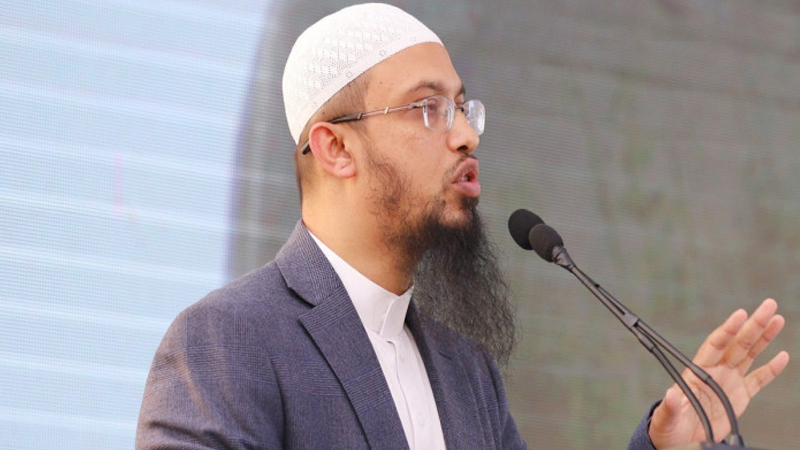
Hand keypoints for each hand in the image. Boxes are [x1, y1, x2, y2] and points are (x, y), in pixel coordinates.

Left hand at [648, 298, 788, 448]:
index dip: (728, 329)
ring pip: (749, 354)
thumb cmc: (669, 428)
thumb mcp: (667, 418)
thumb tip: (670, 394)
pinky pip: (758, 379)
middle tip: (768, 305)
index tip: (740, 314)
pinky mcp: (739, 396)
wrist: (679, 441)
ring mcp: (728, 382)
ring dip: (764, 337)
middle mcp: (715, 372)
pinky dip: (771, 369)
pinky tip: (782, 356)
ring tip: (777, 319)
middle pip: (737, 343)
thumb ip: (670, 406)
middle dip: (753, 324)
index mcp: (697, 372)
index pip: (716, 345)